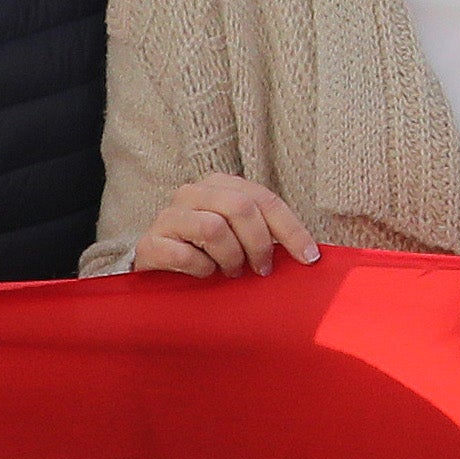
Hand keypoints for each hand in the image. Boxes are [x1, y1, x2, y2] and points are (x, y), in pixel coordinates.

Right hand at [126, 176, 322, 279]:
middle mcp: (192, 193)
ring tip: (230, 271)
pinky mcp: (150, 243)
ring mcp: (168, 216)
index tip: (309, 257)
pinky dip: (201, 269)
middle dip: (259, 244)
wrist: (155, 266)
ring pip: (213, 229)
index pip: (264, 199)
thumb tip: (310, 253)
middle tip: (261, 269)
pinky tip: (203, 274)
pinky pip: (185, 255)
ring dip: (230, 258)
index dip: (291, 229)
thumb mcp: (237, 234)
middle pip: (241, 208)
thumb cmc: (205, 251)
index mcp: (219, 185)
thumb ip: (264, 231)